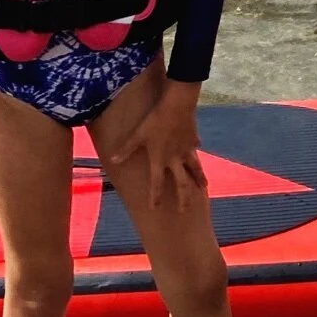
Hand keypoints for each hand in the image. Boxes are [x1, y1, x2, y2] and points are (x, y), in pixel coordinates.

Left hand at [135, 81, 208, 211]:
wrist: (177, 106)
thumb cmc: (155, 121)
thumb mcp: (137, 135)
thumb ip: (126, 149)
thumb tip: (113, 161)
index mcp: (160, 160)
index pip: (156, 183)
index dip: (155, 196)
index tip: (155, 208)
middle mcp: (175, 159)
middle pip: (181, 183)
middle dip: (184, 198)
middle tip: (185, 210)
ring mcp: (186, 150)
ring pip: (195, 168)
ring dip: (199, 178)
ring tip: (203, 187)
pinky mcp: (193, 140)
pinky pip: (195, 148)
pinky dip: (196, 151)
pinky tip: (198, 149)